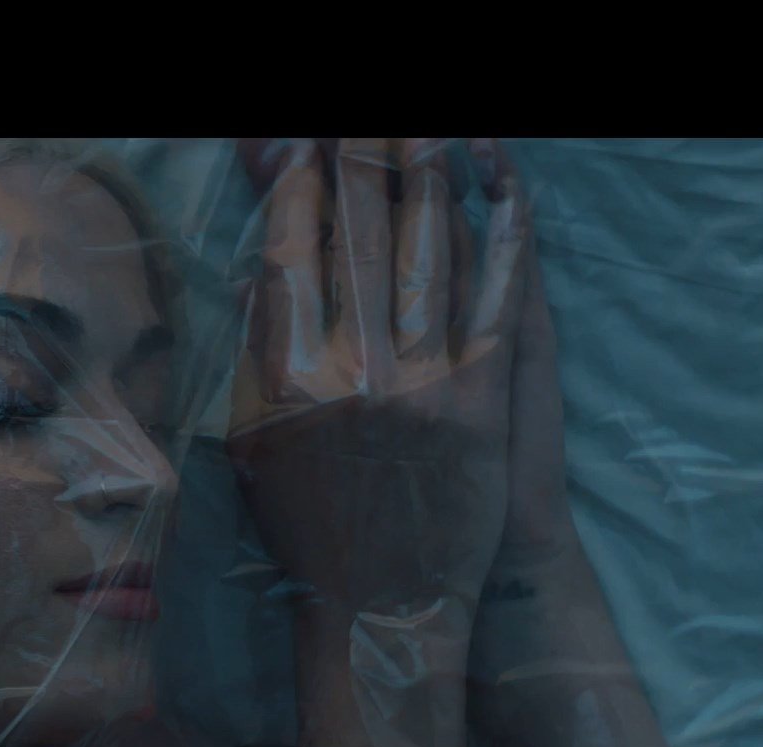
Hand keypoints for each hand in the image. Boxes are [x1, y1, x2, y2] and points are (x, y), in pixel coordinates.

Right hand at [228, 138, 536, 623]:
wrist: (383, 612)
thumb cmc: (310, 530)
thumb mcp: (255, 446)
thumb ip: (257, 356)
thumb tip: (259, 271)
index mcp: (286, 379)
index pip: (289, 252)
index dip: (296, 185)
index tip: (301, 139)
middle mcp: (352, 372)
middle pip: (356, 236)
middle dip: (359, 159)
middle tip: (366, 119)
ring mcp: (423, 385)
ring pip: (424, 254)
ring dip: (428, 178)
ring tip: (428, 129)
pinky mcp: (481, 404)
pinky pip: (494, 302)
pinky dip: (502, 238)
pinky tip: (506, 186)